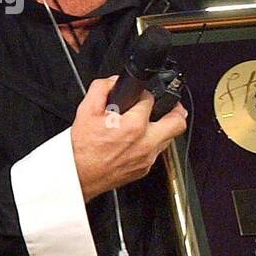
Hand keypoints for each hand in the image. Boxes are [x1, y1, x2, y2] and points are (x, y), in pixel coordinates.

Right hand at [71, 75, 188, 201]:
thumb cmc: (82, 148)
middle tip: (171, 104)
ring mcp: (147, 158)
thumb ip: (101, 88)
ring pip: (170, 139)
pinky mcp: (145, 169)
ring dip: (164, 128)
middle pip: (178, 123)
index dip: (144, 94)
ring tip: (154, 121)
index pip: (150, 100)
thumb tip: (114, 81)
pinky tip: (140, 139)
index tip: (139, 96)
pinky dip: (152, 143)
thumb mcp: (86, 110)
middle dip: (176, 110)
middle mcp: (146, 143)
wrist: (78, 174)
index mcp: (133, 126)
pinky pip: (157, 152)